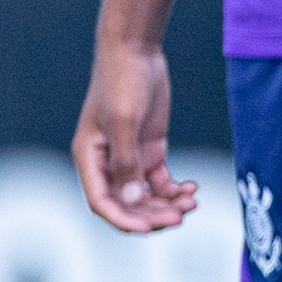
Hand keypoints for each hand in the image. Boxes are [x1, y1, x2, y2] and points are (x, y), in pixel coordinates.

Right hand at [74, 39, 198, 233]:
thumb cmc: (122, 83)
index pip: (102, 202)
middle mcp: (107, 163)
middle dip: (152, 214)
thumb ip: (127, 162)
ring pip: (146, 195)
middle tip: (181, 217)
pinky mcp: (149, 149)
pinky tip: (192, 189)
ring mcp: (130, 157)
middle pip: (127, 203)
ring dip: (167, 204)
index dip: (123, 219)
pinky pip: (160, 180)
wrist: (135, 53)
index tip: (150, 228)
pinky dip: (175, 189)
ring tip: (191, 202)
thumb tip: (132, 201)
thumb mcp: (124, 122)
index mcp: (89, 159)